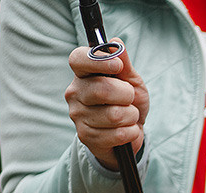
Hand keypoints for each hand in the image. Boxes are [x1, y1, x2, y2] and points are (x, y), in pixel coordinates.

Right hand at [65, 39, 149, 170]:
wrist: (130, 132)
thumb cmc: (128, 102)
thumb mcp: (131, 80)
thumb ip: (125, 63)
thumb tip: (117, 43)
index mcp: (83, 74)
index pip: (78, 59)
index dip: (99, 61)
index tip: (118, 66)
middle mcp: (74, 92)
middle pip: (102, 89)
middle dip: (127, 95)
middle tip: (130, 98)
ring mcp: (77, 115)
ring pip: (114, 115)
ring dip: (131, 116)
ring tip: (128, 116)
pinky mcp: (85, 136)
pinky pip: (118, 134)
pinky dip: (131, 132)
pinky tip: (127, 130)